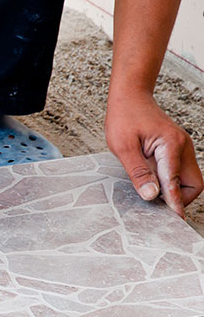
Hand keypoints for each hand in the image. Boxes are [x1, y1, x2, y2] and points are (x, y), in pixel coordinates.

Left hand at [105, 92, 202, 216]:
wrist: (130, 98)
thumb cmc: (124, 118)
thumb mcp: (123, 147)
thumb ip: (138, 172)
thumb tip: (151, 195)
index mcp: (170, 145)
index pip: (177, 181)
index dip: (175, 202)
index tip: (174, 219)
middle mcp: (182, 147)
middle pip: (193, 184)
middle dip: (179, 198)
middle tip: (156, 205)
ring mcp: (182, 149)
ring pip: (189, 179)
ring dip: (174, 190)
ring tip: (150, 190)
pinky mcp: (176, 150)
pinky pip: (180, 172)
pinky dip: (170, 181)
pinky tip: (152, 182)